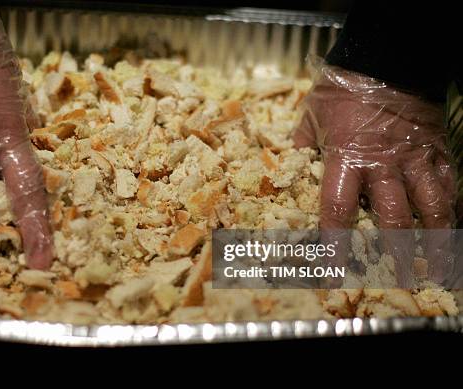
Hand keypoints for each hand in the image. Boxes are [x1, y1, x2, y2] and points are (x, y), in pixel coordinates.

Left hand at [293, 61, 455, 284]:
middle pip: (393, 219)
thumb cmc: (343, 88)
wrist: (385, 58)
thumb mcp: (311, 117)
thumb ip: (301, 147)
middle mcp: (382, 166)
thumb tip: (290, 167)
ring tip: (437, 268)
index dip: (334, 245)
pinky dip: (454, 209)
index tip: (332, 271)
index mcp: (345, 160)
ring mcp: (414, 160)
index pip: (337, 211)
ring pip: (432, 208)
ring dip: (436, 241)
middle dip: (396, 253)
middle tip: (397, 281)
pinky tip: (455, 228)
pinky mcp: (437, 151)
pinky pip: (450, 186)